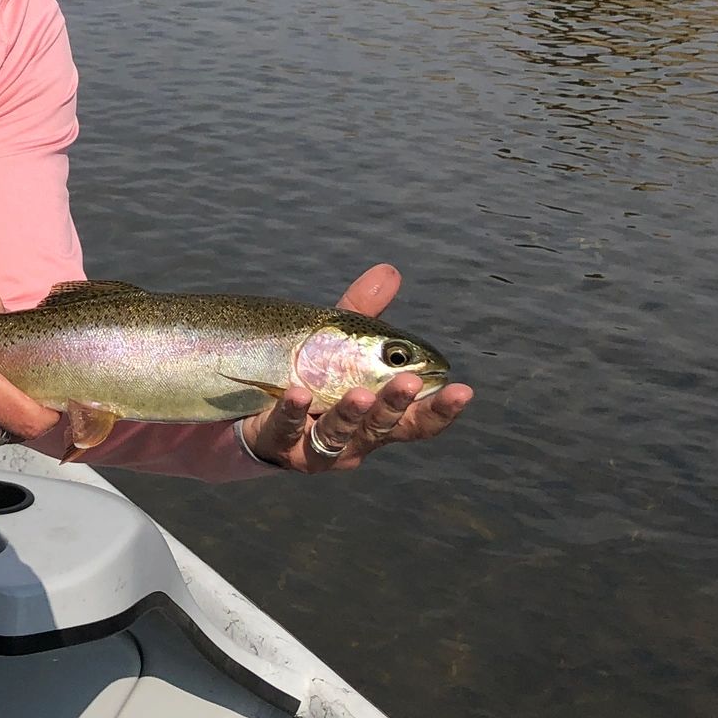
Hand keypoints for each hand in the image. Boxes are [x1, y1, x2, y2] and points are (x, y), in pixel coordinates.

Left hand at [240, 264, 473, 471]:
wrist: (254, 407)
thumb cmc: (311, 374)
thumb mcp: (339, 342)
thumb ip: (364, 311)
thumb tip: (390, 271)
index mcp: (378, 416)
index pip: (418, 419)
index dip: (441, 409)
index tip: (463, 390)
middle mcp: (354, 439)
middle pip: (383, 429)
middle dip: (396, 406)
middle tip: (409, 383)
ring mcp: (317, 446)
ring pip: (339, 436)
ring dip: (350, 415)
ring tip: (357, 394)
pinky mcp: (279, 445)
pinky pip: (286, 429)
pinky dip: (293, 412)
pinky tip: (297, 392)